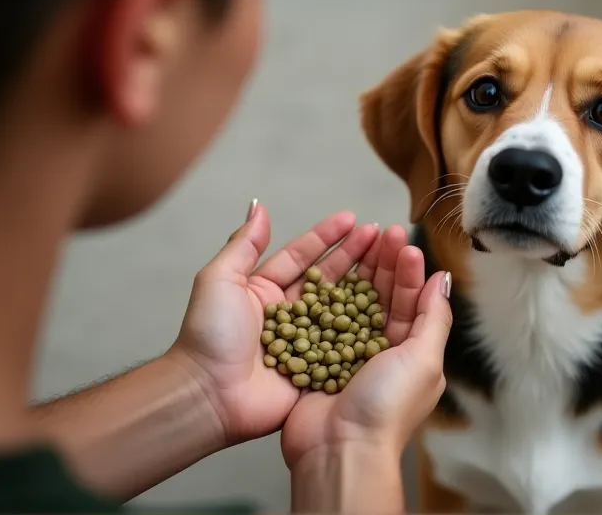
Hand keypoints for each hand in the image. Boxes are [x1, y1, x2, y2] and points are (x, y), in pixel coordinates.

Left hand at [168, 200, 412, 445]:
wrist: (209, 394)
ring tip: (393, 263)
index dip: (327, 236)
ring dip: (366, 285)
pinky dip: (366, 327)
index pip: (301, 255)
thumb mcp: (219, 280)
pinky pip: (345, 343)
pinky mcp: (317, 367)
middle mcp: (289, 312)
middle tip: (382, 236)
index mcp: (265, 289)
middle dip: (355, 255)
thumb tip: (258, 205)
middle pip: (328, 278)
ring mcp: (306, 340)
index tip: (352, 218)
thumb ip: (243, 244)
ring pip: (342, 306)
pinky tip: (391, 308)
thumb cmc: (209, 336)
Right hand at [281, 233, 452, 468]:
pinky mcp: (319, 358)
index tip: (403, 241)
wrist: (340, 448)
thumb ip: (433, 317)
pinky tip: (325, 272)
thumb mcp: (423, 358)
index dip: (409, 270)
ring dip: (357, 272)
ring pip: (353, 302)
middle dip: (384, 263)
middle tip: (381, 231)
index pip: (412, 301)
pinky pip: (323, 320)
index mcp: (411, 351)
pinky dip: (325, 296)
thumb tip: (444, 280)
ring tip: (357, 241)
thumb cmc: (386, 407)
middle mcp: (381, 350)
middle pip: (382, 296)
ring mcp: (348, 353)